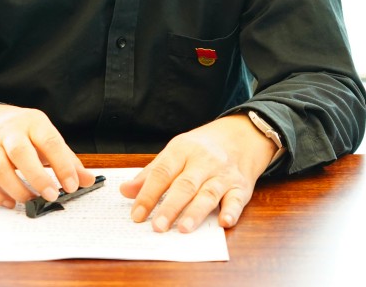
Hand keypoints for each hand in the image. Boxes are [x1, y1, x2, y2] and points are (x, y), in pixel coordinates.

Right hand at [0, 104, 95, 207]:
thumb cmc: (21, 132)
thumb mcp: (45, 136)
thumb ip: (66, 159)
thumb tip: (88, 180)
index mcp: (33, 122)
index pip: (49, 141)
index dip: (62, 165)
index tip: (72, 185)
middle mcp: (9, 131)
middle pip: (20, 151)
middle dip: (37, 177)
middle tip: (51, 196)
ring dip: (15, 188)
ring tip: (30, 200)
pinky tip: (9, 202)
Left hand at [119, 114, 276, 232]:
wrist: (240, 136)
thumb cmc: (201, 148)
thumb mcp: (175, 152)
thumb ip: (151, 173)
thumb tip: (125, 191)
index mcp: (182, 150)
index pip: (162, 172)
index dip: (148, 194)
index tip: (136, 215)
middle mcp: (203, 161)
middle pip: (185, 184)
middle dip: (170, 206)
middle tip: (157, 227)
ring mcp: (223, 174)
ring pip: (208, 193)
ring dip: (196, 212)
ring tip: (183, 229)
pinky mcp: (241, 186)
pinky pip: (237, 199)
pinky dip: (231, 211)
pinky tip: (224, 222)